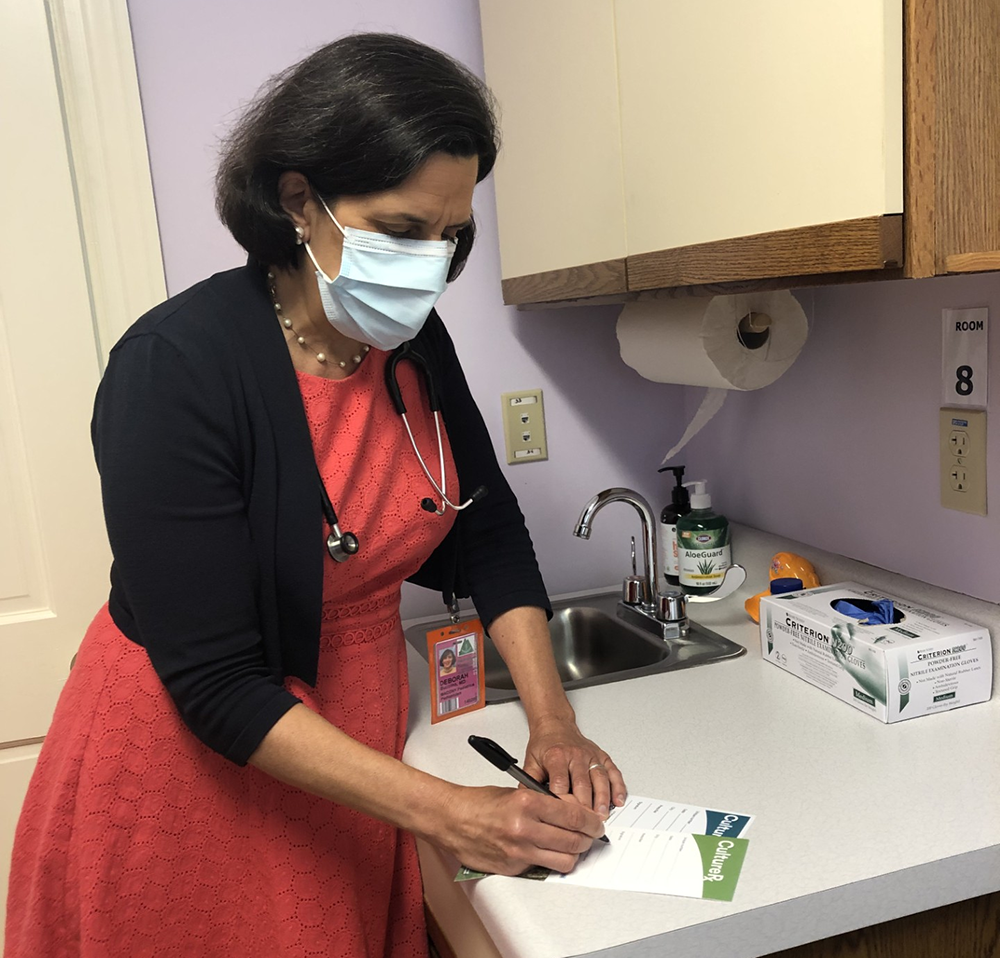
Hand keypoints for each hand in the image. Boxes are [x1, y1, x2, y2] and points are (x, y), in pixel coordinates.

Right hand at [437, 785, 604, 875]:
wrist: (452, 819)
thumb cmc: (480, 803)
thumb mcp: (517, 792)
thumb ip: (545, 803)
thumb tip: (572, 812)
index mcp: (527, 803)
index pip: (573, 815)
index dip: (591, 821)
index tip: (597, 823)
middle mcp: (525, 828)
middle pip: (574, 841)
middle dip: (588, 839)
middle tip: (590, 835)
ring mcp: (519, 852)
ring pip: (564, 860)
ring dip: (573, 854)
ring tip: (572, 845)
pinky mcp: (513, 868)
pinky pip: (543, 867)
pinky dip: (550, 860)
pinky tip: (547, 851)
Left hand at [522, 719, 626, 819]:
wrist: (555, 725)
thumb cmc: (545, 745)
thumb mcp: (531, 761)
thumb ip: (529, 782)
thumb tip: (525, 804)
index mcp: (557, 756)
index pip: (561, 782)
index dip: (563, 802)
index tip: (564, 818)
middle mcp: (576, 755)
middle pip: (583, 783)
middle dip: (585, 806)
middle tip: (586, 826)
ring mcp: (591, 756)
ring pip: (600, 779)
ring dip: (602, 799)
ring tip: (602, 817)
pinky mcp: (602, 757)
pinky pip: (613, 772)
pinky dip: (618, 787)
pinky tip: (618, 800)